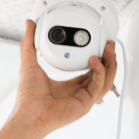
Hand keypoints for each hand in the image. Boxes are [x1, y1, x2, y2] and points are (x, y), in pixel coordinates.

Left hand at [10, 19, 117, 136]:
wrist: (29, 113)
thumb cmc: (28, 97)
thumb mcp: (29, 64)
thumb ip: (28, 44)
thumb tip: (28, 25)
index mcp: (68, 86)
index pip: (89, 71)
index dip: (96, 58)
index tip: (98, 45)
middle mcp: (77, 92)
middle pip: (102, 74)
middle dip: (108, 58)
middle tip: (108, 44)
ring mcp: (83, 99)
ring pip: (106, 79)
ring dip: (109, 63)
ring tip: (107, 49)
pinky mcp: (85, 103)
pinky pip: (99, 85)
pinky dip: (100, 72)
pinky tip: (94, 61)